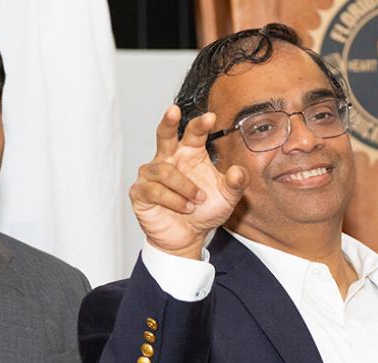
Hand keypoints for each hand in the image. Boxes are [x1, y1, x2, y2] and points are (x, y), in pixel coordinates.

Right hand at [130, 105, 247, 258]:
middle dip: (168, 122)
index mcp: (189, 153)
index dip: (200, 124)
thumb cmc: (204, 211)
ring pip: (165, 171)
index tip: (211, 117)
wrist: (188, 237)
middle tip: (174, 110)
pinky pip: (154, 190)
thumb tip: (238, 171)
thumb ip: (236, 184)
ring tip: (197, 201)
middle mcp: (169, 159)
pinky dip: (173, 200)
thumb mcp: (227, 198)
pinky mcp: (140, 192)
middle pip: (164, 134)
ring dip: (184, 186)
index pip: (194, 133)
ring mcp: (151, 174)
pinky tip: (185, 208)